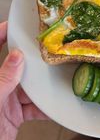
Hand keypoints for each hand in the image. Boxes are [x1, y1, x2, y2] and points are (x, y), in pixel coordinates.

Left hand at [0, 22, 46, 139]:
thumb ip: (3, 80)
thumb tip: (16, 57)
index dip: (1, 35)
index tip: (14, 25)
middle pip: (16, 67)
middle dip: (31, 61)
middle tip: (44, 52)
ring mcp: (8, 99)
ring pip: (29, 87)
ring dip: (41, 86)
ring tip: (54, 79)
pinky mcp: (16, 113)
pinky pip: (34, 106)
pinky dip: (44, 107)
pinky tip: (52, 106)